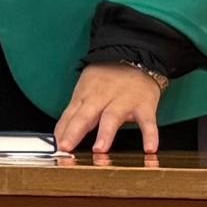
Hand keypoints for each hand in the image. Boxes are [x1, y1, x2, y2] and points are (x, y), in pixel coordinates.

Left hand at [54, 62, 168, 157]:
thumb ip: (73, 115)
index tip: (55, 147)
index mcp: (86, 94)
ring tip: (99, 149)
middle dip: (75, 131)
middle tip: (66, 147)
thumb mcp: (86, 90)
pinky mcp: (145, 106)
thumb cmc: (107, 78)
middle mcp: (103, 97)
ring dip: (105, 133)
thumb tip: (59, 136)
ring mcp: (124, 101)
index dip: (62, 131)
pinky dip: (150, 135)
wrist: (136, 56)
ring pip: (113, 116)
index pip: (71, 115)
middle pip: (86, 114)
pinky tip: (149, 148)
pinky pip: (148, 122)